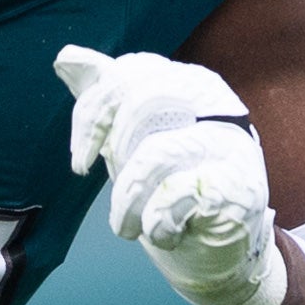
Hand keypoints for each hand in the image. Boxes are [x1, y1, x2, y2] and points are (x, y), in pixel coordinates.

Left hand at [51, 43, 282, 304]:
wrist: (223, 247)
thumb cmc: (175, 184)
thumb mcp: (134, 140)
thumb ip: (106, 99)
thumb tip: (65, 57)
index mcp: (188, 83)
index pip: (127, 74)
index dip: (92, 115)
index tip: (81, 160)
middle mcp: (215, 104)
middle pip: (142, 102)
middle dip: (115, 153)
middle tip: (115, 191)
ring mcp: (230, 144)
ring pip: (154, 154)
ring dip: (127, 203)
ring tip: (127, 227)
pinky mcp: (239, 186)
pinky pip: (177, 196)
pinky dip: (158, 225)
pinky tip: (166, 235)